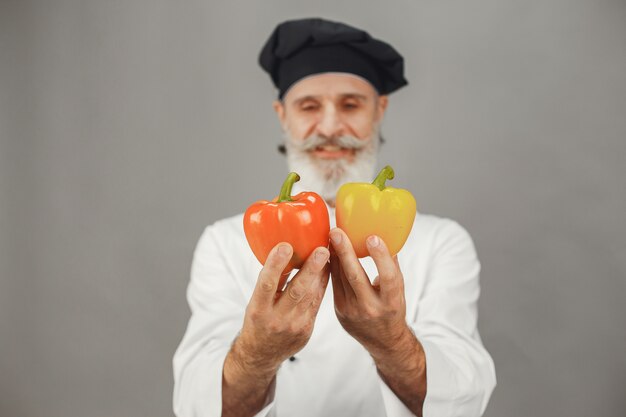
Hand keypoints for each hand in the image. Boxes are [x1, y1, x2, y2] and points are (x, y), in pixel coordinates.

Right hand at [233, 242, 329, 373]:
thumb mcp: (255, 303)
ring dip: (321, 274)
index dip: (275, 265)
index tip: (285, 246)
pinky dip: (321, 285)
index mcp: (258, 310)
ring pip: (311, 296)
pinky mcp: (307, 330)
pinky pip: (316, 304)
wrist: (261, 354)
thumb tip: (285, 252)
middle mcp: (276, 319)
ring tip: (327, 254)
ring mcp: (294, 327)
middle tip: (322, 250)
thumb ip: (269, 283)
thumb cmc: (257, 321)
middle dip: (311, 269)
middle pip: (296, 291)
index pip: (266, 284)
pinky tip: (326, 271)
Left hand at [329, 228, 410, 357]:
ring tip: (331, 236)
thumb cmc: (393, 309)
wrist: (384, 341)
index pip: (388, 277)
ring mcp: (352, 311)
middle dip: (345, 252)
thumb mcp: (399, 291)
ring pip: (341, 278)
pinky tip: (329, 251)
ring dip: (335, 255)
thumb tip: (385, 236)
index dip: (380, 257)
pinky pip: (334, 284)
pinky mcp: (339, 310)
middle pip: (356, 276)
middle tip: (336, 232)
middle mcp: (371, 308)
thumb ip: (392, 267)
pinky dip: (332, 266)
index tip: (372, 237)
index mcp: (392, 302)